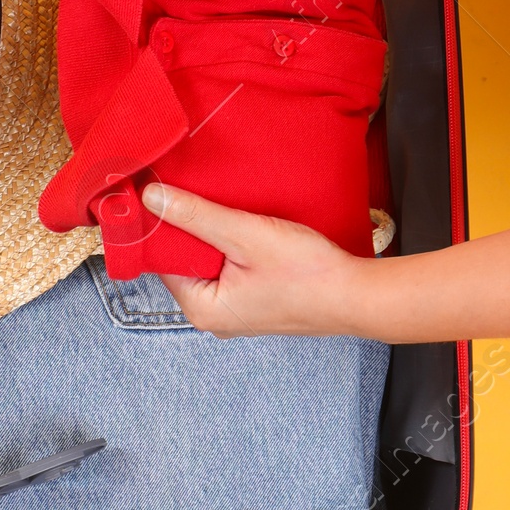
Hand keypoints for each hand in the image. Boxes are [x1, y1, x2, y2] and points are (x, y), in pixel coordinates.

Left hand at [142, 181, 377, 336]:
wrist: (359, 296)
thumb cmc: (307, 272)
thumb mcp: (245, 234)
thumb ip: (196, 215)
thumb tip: (151, 198)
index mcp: (202, 310)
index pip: (162, 261)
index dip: (163, 226)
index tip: (162, 193)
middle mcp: (213, 317)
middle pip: (185, 262)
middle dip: (192, 229)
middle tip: (199, 193)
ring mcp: (236, 311)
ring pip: (210, 263)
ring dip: (216, 235)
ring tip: (225, 207)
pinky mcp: (255, 301)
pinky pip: (231, 269)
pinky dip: (233, 247)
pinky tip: (244, 226)